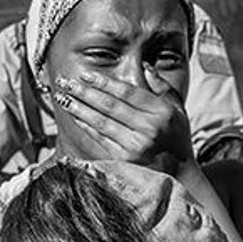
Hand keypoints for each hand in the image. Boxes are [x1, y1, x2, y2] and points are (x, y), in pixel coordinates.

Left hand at [52, 70, 191, 174]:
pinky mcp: (124, 160)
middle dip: (84, 92)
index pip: (127, 92)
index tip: (85, 74)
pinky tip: (75, 116)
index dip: (103, 82)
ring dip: (79, 108)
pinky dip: (86, 125)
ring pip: (101, 121)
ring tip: (62, 97)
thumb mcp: (178, 109)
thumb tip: (144, 66)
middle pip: (109, 105)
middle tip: (65, 81)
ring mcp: (136, 146)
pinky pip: (100, 138)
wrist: (179, 174)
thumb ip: (161, 87)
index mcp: (162, 112)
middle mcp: (149, 129)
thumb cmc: (177, 138)